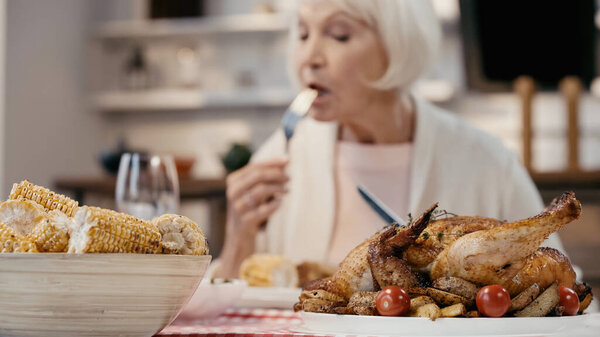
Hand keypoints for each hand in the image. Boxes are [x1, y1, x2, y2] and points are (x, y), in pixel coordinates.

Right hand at [216, 157, 288, 277]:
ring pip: (260, 190)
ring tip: (287, 190)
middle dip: (276, 174)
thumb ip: (266, 178)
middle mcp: (232, 192)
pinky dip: (274, 205)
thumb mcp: (254, 192)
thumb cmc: (250, 212)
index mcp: (233, 181)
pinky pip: (263, 210)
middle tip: (289, 178)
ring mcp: (237, 208)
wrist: (238, 240)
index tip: (288, 160)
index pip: (255, 166)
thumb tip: (285, 162)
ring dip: (277, 188)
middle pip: (257, 176)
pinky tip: (280, 203)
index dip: (273, 162)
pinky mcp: (244, 222)